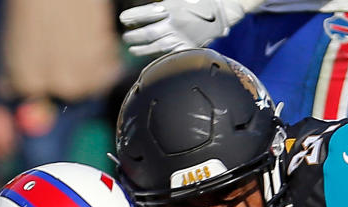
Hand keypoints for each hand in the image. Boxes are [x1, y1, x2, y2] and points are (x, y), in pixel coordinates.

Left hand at [119, 0, 254, 56]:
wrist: (224, 10)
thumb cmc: (202, 0)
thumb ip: (163, 2)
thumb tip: (151, 6)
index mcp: (171, 9)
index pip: (145, 14)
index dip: (132, 17)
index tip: (123, 19)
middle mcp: (174, 25)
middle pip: (148, 33)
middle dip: (134, 36)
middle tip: (125, 37)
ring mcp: (181, 37)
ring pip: (157, 46)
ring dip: (142, 48)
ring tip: (132, 49)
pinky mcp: (189, 46)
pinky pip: (171, 54)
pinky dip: (159, 57)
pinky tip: (151, 59)